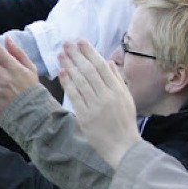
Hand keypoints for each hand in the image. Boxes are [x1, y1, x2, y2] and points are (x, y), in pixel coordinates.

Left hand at [58, 40, 139, 167]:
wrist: (123, 147)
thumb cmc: (125, 122)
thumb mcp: (126, 99)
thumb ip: (117, 80)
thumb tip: (108, 62)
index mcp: (118, 90)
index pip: (101, 66)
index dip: (90, 52)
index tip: (81, 41)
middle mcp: (107, 96)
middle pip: (89, 71)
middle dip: (77, 55)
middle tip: (66, 43)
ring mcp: (96, 106)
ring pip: (81, 81)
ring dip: (70, 66)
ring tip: (61, 54)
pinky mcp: (86, 116)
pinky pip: (75, 96)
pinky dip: (68, 83)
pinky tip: (61, 72)